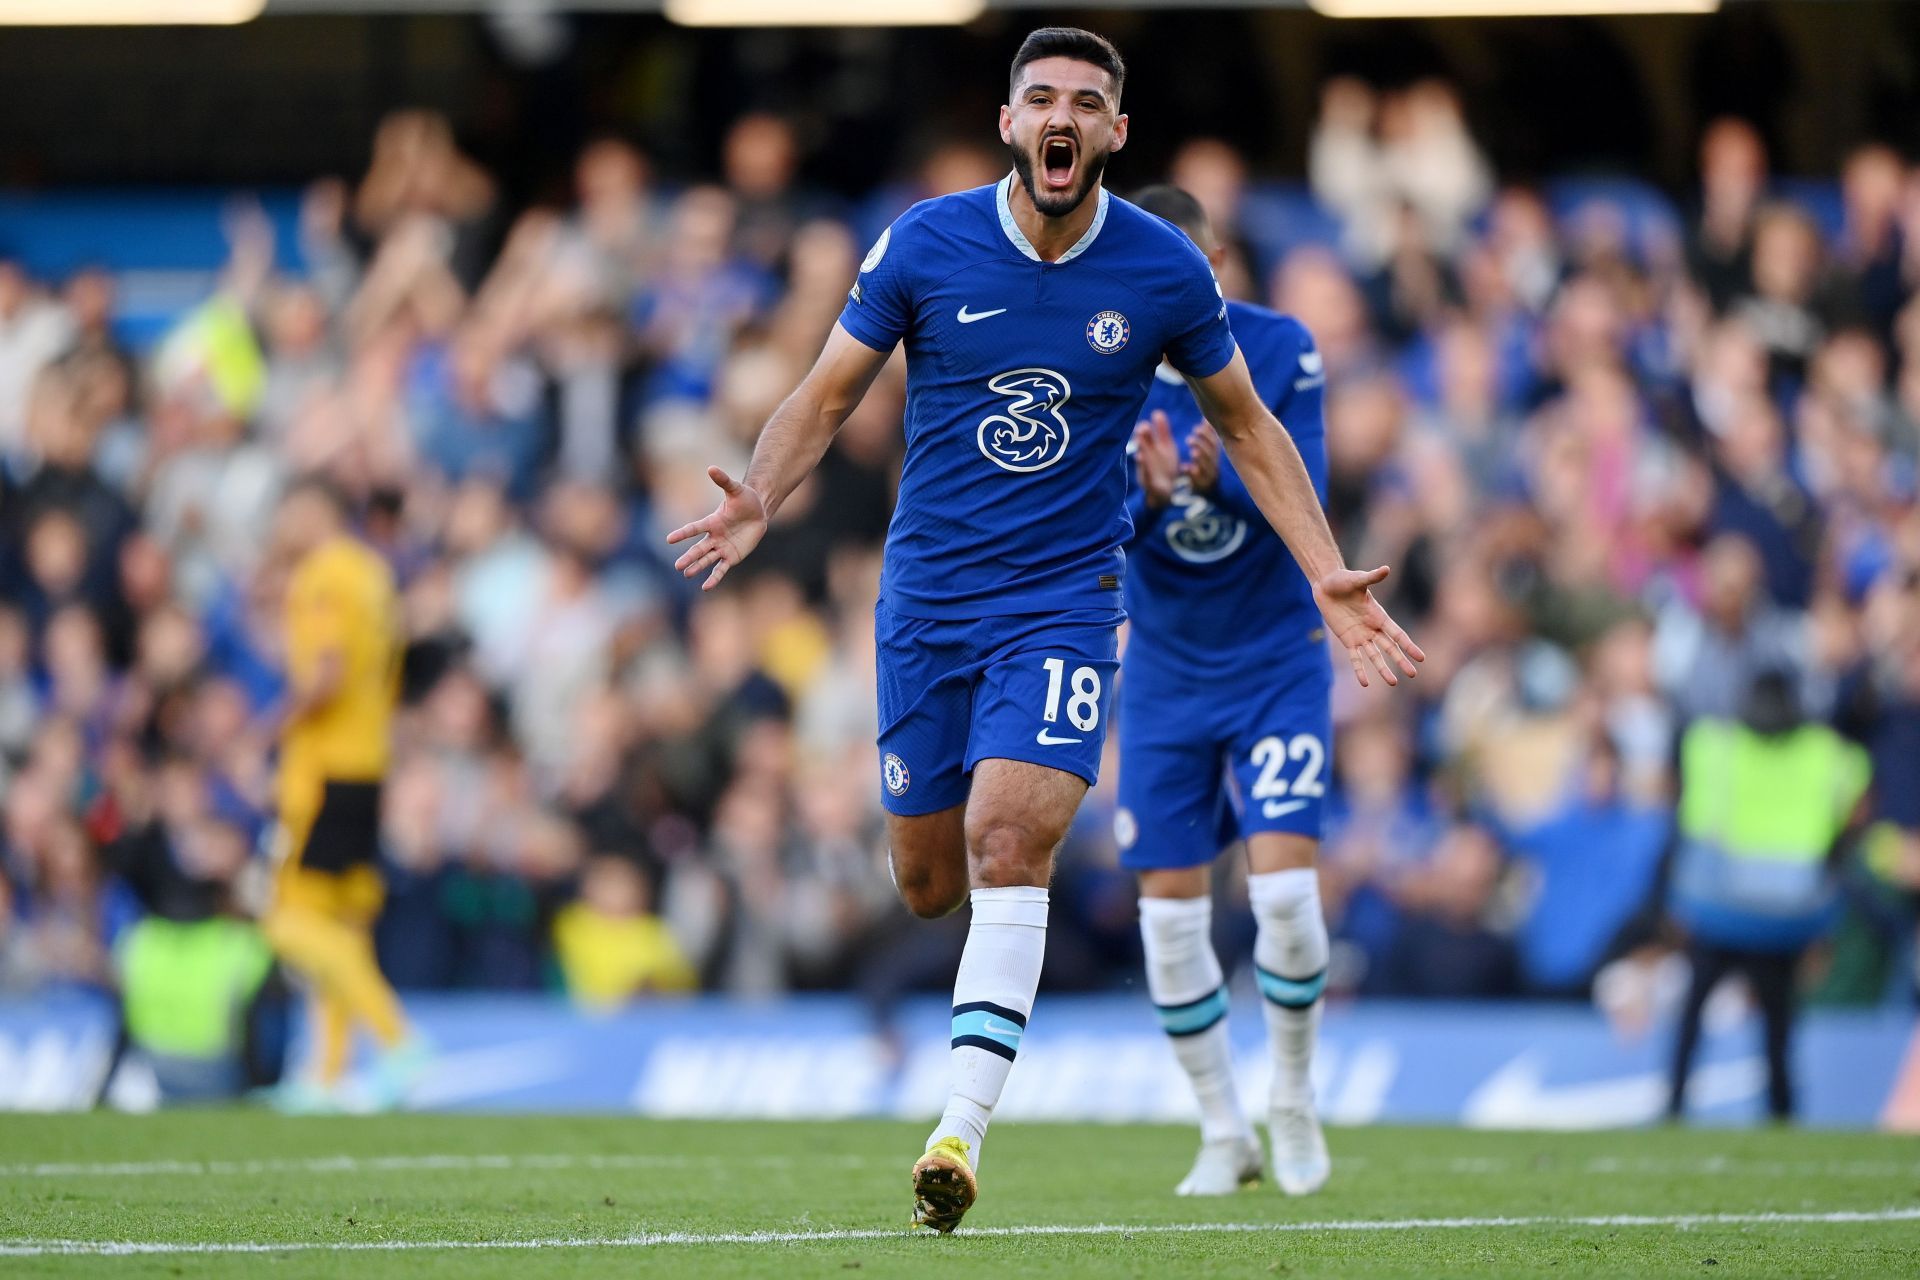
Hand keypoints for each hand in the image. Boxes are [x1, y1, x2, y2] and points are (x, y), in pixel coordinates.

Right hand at [666, 466, 768, 590]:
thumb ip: (724, 480)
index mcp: (713, 521)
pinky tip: (706, 587)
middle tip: (677, 566)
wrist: (758, 512)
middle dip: (689, 557)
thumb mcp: (736, 489)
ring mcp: (722, 547)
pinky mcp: (732, 556)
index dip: (683, 534)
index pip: (695, 528)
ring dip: (697, 567)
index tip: (669, 539)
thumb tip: (711, 468)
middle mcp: (714, 536)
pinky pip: (722, 568)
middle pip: (699, 548)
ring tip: (686, 573)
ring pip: (707, 559)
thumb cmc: (745, 499)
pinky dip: (714, 577)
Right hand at [1131, 410, 1180, 508]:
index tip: (1154, 416)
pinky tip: (1141, 459)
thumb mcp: (1165, 447)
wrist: (1163, 491)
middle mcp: (1147, 456)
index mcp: (1153, 447)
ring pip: (1143, 458)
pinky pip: (1145, 475)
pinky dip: (1143, 468)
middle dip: (1143, 437)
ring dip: (1142, 451)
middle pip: (1144, 445)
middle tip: (1142, 427)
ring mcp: (1146, 468)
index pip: (1149, 435)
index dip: (1149, 427)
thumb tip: (1157, 412)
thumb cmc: (1163, 466)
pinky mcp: (1148, 482)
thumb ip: (1162, 430)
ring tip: (1141, 443)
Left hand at [1184, 420, 1220, 493]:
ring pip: (1207, 467)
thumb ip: (1207, 435)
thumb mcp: (1208, 451)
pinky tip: (1186, 468)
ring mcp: (1210, 477)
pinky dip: (1193, 475)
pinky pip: (1200, 482)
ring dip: (1200, 458)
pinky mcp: (1203, 488)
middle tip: (1189, 439)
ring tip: (1192, 452)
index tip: (1195, 428)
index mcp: (1215, 455)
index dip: (1206, 435)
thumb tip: (1205, 417)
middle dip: (1201, 445)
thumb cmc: (1207, 467)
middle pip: (1211, 454)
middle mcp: (1215, 465)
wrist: (1209, 492)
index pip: (1214, 443)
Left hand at [1313, 565, 1425, 688]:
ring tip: (1393, 682)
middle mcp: (1373, 628)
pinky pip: (1355, 658)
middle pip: (1390, 648)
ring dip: (1383, 669)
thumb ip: (1371, 577)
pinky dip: (1359, 670)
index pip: (1397, 634)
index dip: (1408, 645)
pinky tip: (1365, 683)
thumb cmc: (1343, 580)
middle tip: (1413, 674)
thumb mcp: (1357, 579)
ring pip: (1375, 656)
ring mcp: (1361, 635)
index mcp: (1379, 615)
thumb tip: (1386, 569)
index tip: (1421, 657)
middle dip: (1401, 660)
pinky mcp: (1347, 640)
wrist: (1326, 585)